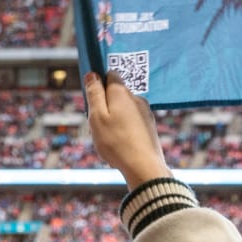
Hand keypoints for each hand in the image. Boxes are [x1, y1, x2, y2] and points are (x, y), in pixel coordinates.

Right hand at [82, 68, 171, 189]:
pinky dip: (124, 129)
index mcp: (121, 92)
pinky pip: (132, 122)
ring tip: (109, 139)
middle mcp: (136, 98)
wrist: (143, 166)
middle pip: (116, 94)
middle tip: (97, 125)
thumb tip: (92, 74)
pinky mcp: (149, 126)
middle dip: (105, 105)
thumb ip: (94, 94)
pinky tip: (120, 144)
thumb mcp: (97, 116)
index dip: (98, 84)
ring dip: (114, 119)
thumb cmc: (116, 142)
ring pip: (124, 109)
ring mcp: (145, 112)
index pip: (110, 75)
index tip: (92, 100)